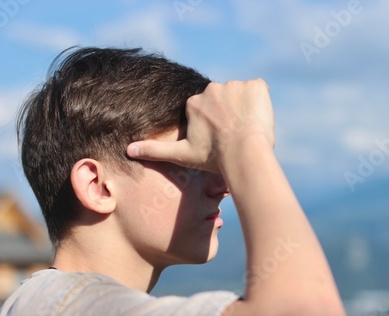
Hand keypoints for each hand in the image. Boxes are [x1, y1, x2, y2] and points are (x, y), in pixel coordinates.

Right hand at [126, 79, 274, 172]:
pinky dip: (260, 101)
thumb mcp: (181, 155)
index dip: (216, 126)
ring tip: (247, 131)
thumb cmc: (213, 158)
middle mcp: (212, 88)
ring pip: (241, 95)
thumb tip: (128, 150)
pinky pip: (259, 89)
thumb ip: (155, 150)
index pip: (207, 111)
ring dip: (244, 109)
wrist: (243, 154)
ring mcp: (235, 85)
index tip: (221, 140)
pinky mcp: (256, 85)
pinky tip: (258, 120)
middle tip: (235, 136)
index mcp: (194, 102)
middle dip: (229, 115)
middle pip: (224, 101)